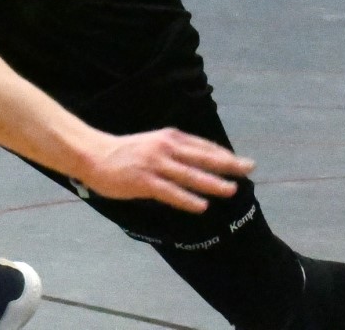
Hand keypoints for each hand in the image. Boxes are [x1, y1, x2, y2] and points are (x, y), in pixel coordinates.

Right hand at [74, 128, 253, 212]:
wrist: (94, 154)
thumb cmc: (126, 152)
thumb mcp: (154, 143)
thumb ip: (175, 150)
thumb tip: (200, 162)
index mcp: (170, 137)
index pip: (204, 146)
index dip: (224, 155)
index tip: (242, 163)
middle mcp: (166, 148)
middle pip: (203, 157)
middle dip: (229, 164)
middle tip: (250, 169)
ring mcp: (156, 164)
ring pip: (190, 175)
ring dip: (213, 183)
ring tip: (231, 190)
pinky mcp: (145, 181)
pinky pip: (171, 192)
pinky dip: (188, 199)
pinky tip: (202, 206)